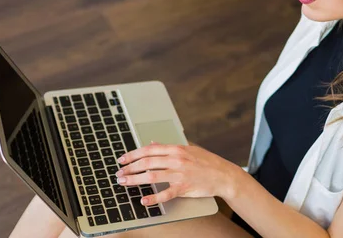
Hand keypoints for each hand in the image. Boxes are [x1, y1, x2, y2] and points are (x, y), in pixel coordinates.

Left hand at [115, 142, 238, 205]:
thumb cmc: (206, 162)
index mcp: (176, 149)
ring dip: (135, 179)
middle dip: (129, 168)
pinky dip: (153, 197)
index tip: (122, 159)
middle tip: (119, 173)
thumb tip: (152, 142)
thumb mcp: (188, 149)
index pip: (149, 150)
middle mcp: (177, 159)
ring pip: (152, 176)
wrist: (223, 175)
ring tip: (124, 182)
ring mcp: (180, 173)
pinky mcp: (184, 187)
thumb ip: (169, 147)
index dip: (133, 154)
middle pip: (147, 162)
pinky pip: (166, 193)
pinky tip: (143, 200)